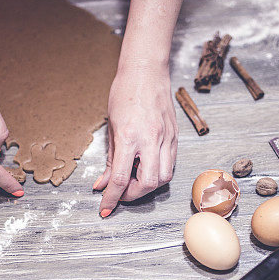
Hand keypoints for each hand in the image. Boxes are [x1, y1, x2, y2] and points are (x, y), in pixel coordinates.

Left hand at [94, 63, 178, 215]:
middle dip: (132, 195)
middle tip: (120, 192)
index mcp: (130, 136)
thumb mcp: (111, 126)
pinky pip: (170, 164)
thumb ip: (109, 158)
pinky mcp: (175, 137)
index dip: (112, 198)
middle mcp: (151, 139)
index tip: (105, 208)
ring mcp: (167, 138)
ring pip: (164, 178)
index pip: (120, 178)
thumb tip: (103, 183)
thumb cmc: (125, 92)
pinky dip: (157, 173)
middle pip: (147, 184)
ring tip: (133, 179)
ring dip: (148, 186)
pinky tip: (145, 168)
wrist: (146, 70)